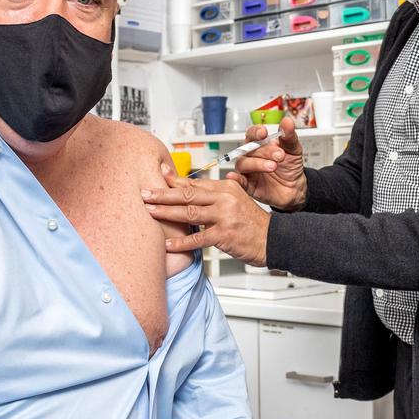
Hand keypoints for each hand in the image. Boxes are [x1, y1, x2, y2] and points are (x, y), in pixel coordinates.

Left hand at [142, 163, 271, 265]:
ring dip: (167, 213)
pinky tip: (168, 244)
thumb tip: (195, 187)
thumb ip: (217, 193)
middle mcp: (224, 198)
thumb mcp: (236, 199)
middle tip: (145, 193)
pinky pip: (198, 238)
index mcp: (226, 187)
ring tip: (150, 212)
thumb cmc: (252, 222)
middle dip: (163, 194)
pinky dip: (181, 242)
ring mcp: (224, 216)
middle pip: (188, 194)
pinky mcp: (224, 235)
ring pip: (189, 212)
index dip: (173, 180)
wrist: (274, 239)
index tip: (157, 174)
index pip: (194, 183)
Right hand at [226, 116, 306, 211]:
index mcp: (260, 144)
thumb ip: (289, 136)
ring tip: (272, 166)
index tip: (263, 133)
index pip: (252, 134)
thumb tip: (287, 121)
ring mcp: (249, 170)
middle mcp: (252, 155)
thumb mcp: (293, 149)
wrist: (296, 188)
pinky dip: (235, 179)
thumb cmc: (291, 166)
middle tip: (280, 155)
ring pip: (243, 164)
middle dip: (264, 151)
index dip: (256, 132)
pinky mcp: (248, 185)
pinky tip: (235, 177)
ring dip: (256, 164)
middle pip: (249, 149)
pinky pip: (238, 181)